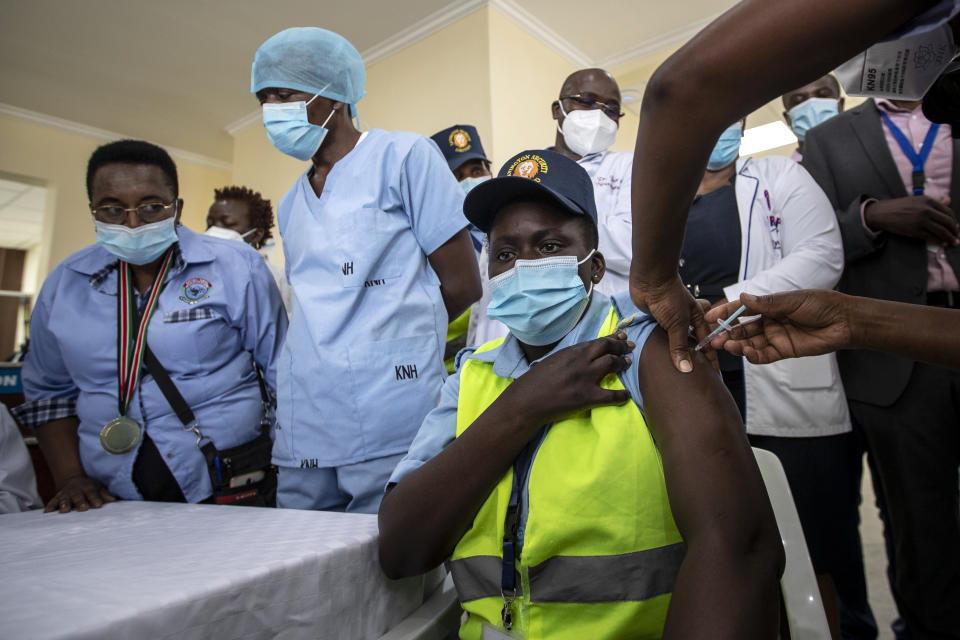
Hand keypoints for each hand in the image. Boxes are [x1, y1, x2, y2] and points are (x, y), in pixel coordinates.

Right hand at [45, 475, 115, 512]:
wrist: (72, 480)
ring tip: (65, 511)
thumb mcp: (98, 487)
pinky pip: (52, 501)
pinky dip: (50, 506)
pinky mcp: (57, 498)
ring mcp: (65, 494)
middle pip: (78, 497)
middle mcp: (76, 491)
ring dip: (64, 504)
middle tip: (83, 508)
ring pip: (64, 499)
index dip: (96, 499)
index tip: (98, 505)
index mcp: (88, 488)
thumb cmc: (89, 487)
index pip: (92, 493)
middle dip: (80, 502)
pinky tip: (47, 512)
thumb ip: (104, 494)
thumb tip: (113, 500)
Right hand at [507, 331, 635, 424]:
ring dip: (622, 363)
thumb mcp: (552, 360)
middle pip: (608, 348)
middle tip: (629, 347)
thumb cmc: (535, 381)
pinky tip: (627, 395)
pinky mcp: (587, 397)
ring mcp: (586, 378)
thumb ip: (569, 356)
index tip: (621, 336)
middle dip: (621, 346)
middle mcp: (581, 361)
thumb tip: (584, 355)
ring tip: (628, 363)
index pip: (597, 341)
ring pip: (611, 364)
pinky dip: (622, 395)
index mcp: (571, 352)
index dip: (612, 338)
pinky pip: (611, 395)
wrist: (527, 401)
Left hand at [629, 273, 708, 372]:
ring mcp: (671, 322)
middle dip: (695, 358)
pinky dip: (663, 348)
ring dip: (677, 354)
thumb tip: (686, 369)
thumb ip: (680, 346)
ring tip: (679, 373)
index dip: (711, 358)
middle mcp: (686, 321)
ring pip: (676, 342)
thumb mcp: (678, 323)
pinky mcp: (657, 322)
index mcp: (698, 318)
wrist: (649, 280)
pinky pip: (661, 339)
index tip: (714, 375)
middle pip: (692, 344)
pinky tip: (662, 359)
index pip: (707, 343)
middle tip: (696, 377)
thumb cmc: (669, 298)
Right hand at [704, 290, 852, 363]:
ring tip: (727, 346)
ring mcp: (775, 337)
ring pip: (749, 343)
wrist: (844, 321)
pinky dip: (752, 355)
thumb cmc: (821, 305)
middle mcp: (769, 321)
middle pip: (742, 328)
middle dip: (727, 333)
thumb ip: (766, 303)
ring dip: (737, 345)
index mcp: (769, 306)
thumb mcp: (792, 300)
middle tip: (714, 338)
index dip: (725, 312)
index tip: (709, 317)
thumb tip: (743, 297)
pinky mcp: (783, 351)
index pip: (742, 309)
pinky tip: (745, 353)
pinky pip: (763, 355)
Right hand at [864, 196, 959, 244]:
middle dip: (954, 230)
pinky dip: (939, 241)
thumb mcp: (917, 200)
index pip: (948, 211)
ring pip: (941, 231)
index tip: (955, 226)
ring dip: (949, 238)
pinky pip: (931, 237)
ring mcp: (921, 221)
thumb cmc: (898, 206)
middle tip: (956, 235)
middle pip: (947, 222)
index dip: (954, 220)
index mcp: (928, 200)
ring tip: (953, 242)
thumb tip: (948, 200)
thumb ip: (934, 201)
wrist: (882, 213)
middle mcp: (926, 210)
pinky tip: (942, 243)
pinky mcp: (915, 230)